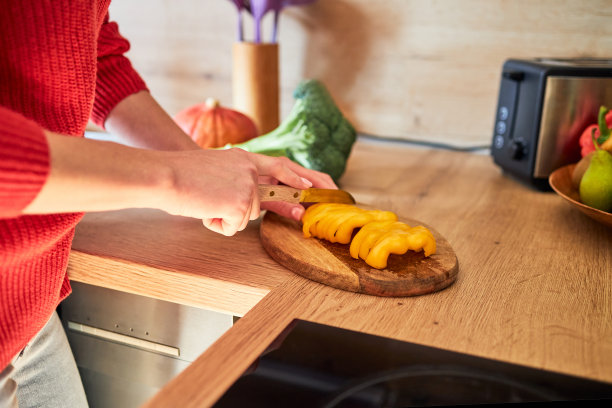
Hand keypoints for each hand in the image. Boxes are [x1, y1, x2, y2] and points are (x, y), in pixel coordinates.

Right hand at [161, 148, 322, 235]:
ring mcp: (247, 186)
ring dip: (224, 217)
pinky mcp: (241, 204)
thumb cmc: (179, 175)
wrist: (164, 176)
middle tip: (246, 207)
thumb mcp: (214, 167)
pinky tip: (203, 210)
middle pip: (258, 204)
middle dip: (251, 210)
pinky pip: (234, 227)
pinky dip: (217, 225)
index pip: (279, 165)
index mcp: (243, 157)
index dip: (296, 177)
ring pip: (245, 217)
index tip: (310, 186)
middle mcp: (249, 170)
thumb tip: (245, 197)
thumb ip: (234, 176)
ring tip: (203, 202)